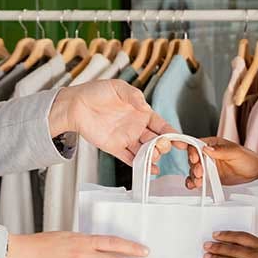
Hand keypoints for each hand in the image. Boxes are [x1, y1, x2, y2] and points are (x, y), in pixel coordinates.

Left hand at [50, 80, 175, 167]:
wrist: (76, 104)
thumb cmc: (96, 92)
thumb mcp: (118, 88)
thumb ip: (133, 96)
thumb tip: (145, 106)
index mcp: (141, 112)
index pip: (161, 125)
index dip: (172, 132)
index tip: (181, 139)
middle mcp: (136, 127)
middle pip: (155, 140)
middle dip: (162, 145)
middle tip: (162, 146)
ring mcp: (126, 138)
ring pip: (144, 151)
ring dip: (152, 156)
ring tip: (155, 156)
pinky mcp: (114, 147)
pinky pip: (129, 158)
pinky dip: (139, 165)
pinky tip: (149, 170)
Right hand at [183, 136, 257, 188]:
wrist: (256, 177)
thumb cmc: (249, 160)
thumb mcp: (236, 153)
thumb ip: (221, 151)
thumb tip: (206, 149)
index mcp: (213, 145)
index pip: (197, 144)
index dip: (191, 149)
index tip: (192, 156)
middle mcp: (208, 155)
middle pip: (193, 159)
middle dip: (194, 166)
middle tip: (199, 172)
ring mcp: (208, 168)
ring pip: (193, 170)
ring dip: (193, 176)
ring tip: (198, 182)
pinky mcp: (209, 178)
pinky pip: (197, 180)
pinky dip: (193, 182)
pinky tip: (194, 185)